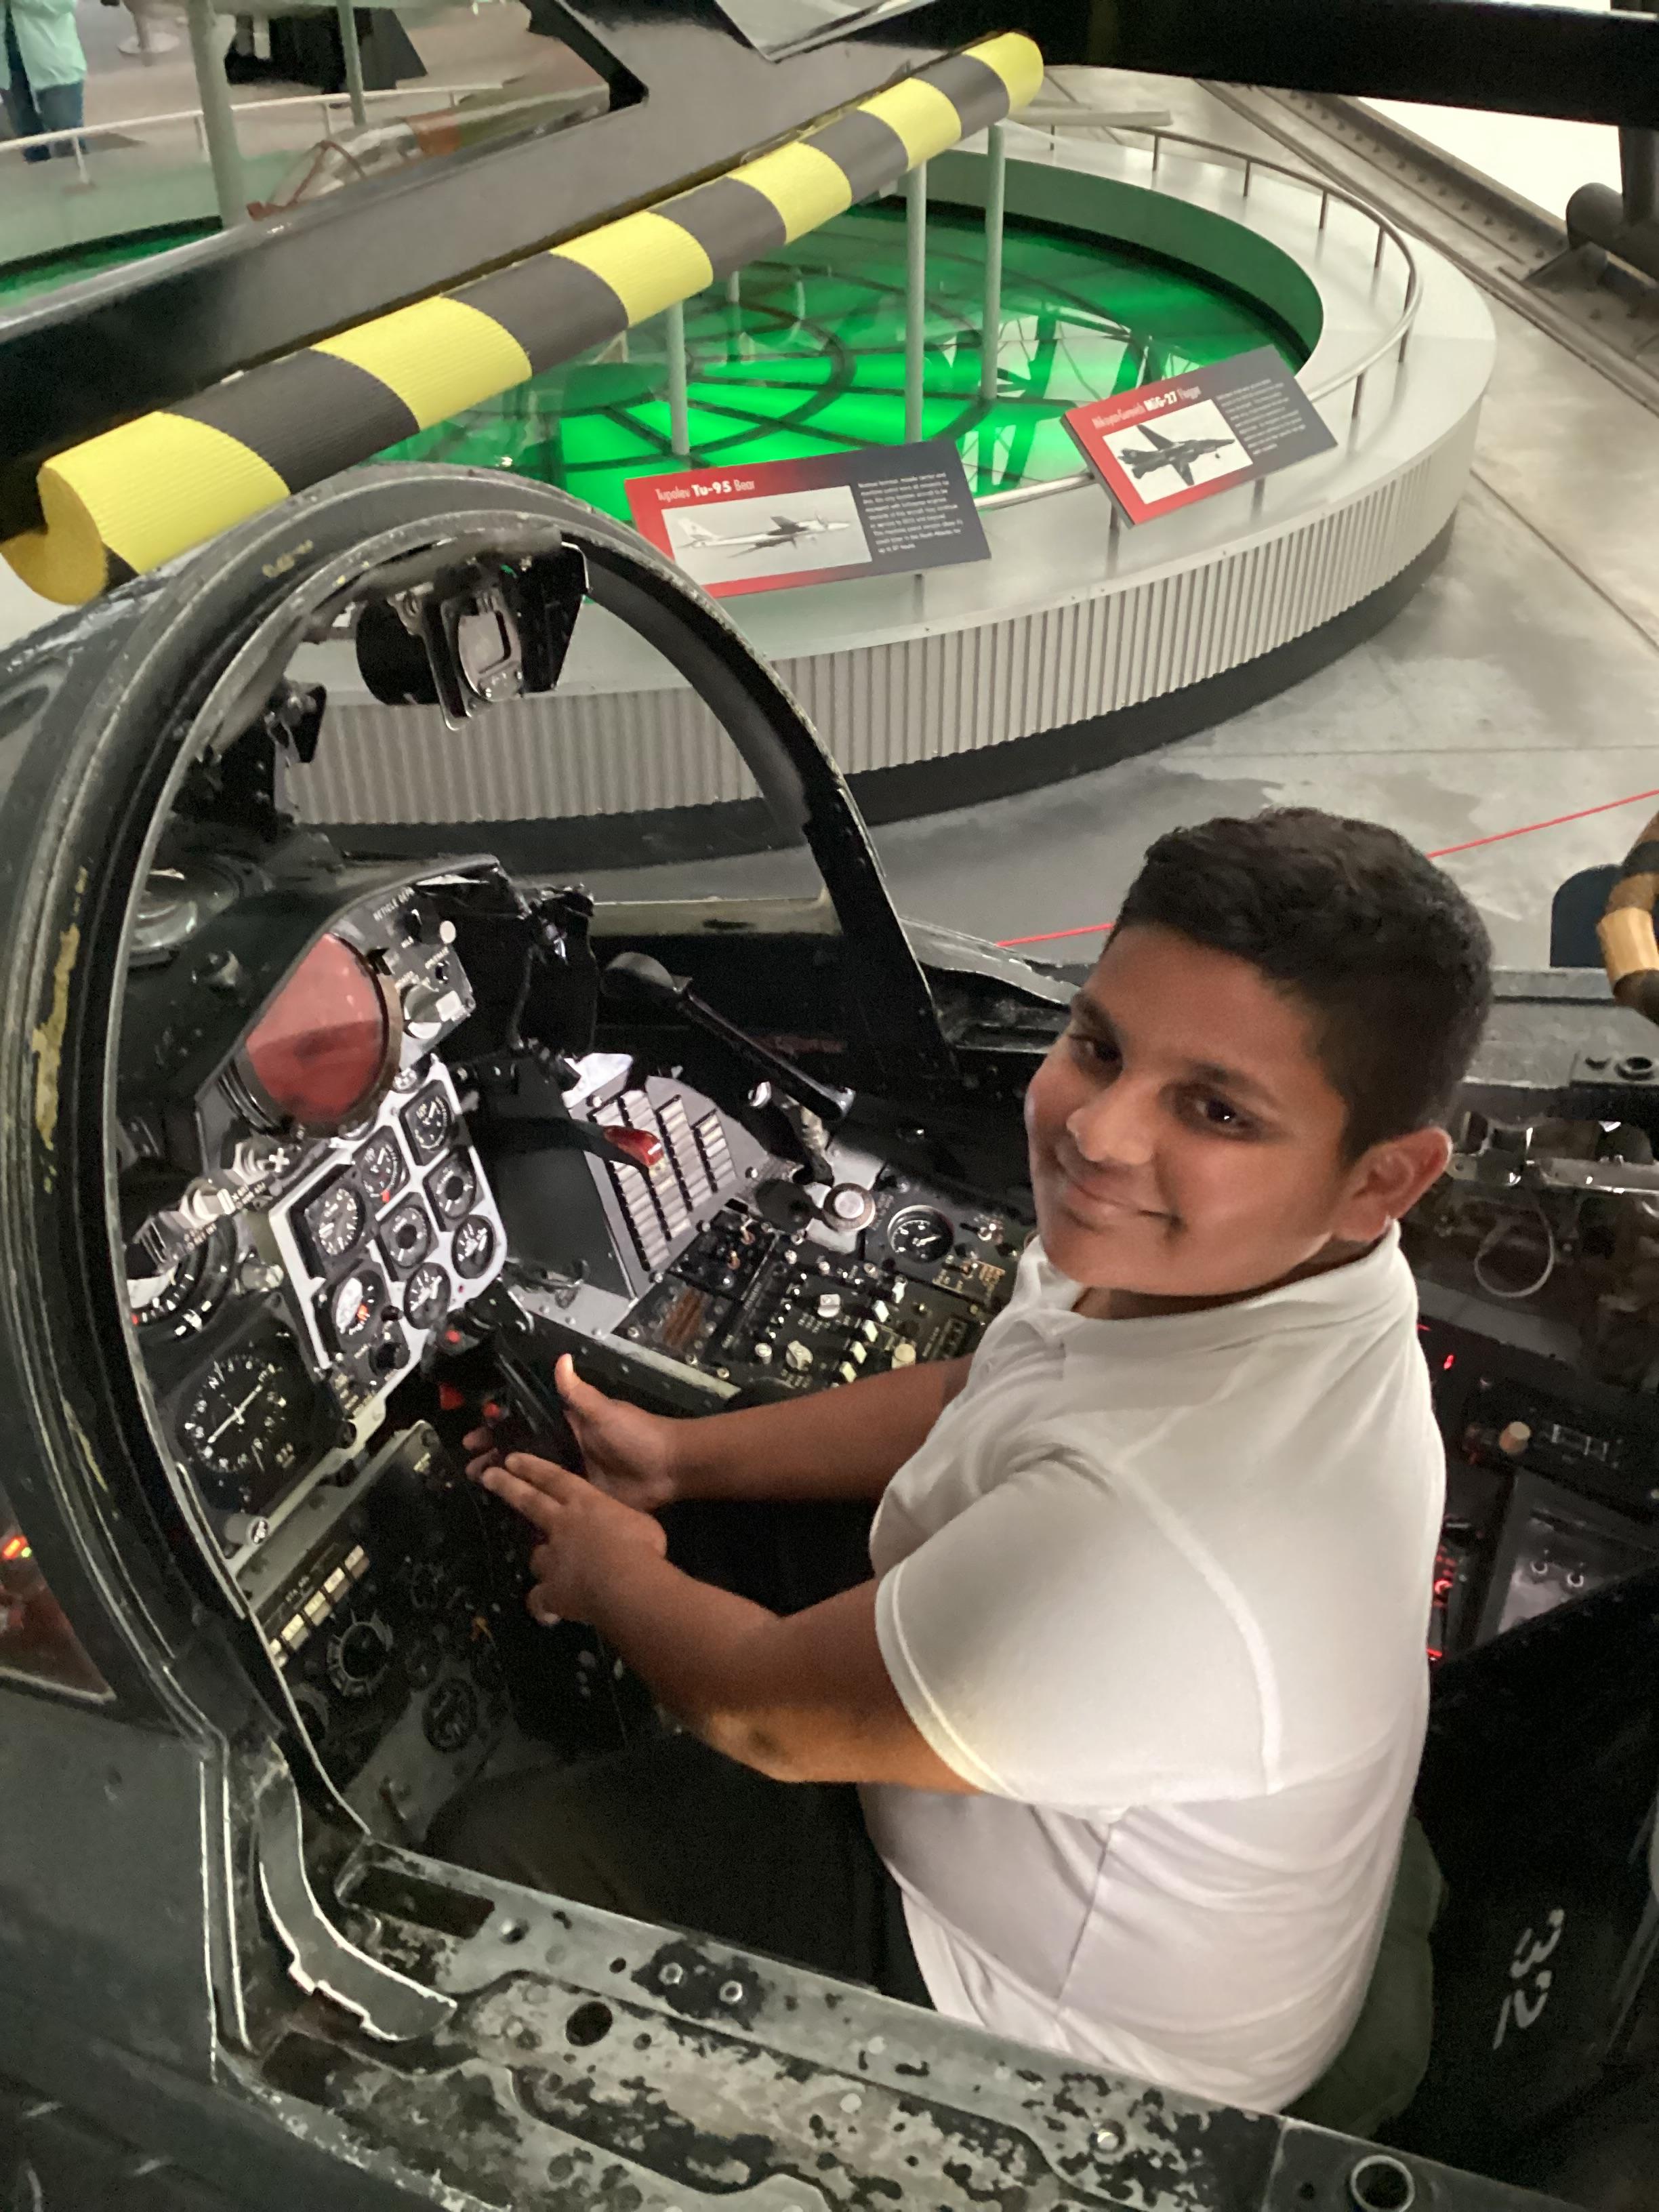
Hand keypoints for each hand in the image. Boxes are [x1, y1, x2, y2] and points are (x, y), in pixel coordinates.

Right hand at [464, 1354, 681, 1511]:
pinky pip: (549, 1498)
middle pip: (521, 1451)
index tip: (473, 1436)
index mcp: (567, 1424)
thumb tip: (561, 1359)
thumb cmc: (637, 1435)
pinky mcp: (580, 1496)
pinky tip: (508, 1509)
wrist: (668, 1469)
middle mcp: (565, 1448)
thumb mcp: (604, 1411)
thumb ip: (578, 1392)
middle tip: (469, 1467)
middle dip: (494, 1456)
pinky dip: (530, 1501)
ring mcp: (571, 1473)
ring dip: (505, 1479)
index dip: (498, 1429)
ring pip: (530, 1476)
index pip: (524, 1424)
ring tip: (481, 1485)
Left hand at [472, 1450, 668, 1626]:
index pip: (555, 1479)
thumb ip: (621, 1521)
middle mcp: (563, 1525)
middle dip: (508, 1488)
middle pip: (530, 1502)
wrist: (625, 1581)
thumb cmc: (640, 1544)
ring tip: (549, 1571)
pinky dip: (543, 1606)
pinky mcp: (550, 1590)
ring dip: (542, 1561)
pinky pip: (539, 1600)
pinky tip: (549, 1614)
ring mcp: (553, 1557)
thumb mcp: (639, 1521)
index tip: (512, 1459)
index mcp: (585, 1503)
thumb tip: (621, 1529)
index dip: (534, 1468)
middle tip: (488, 1477)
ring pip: (536, 1556)